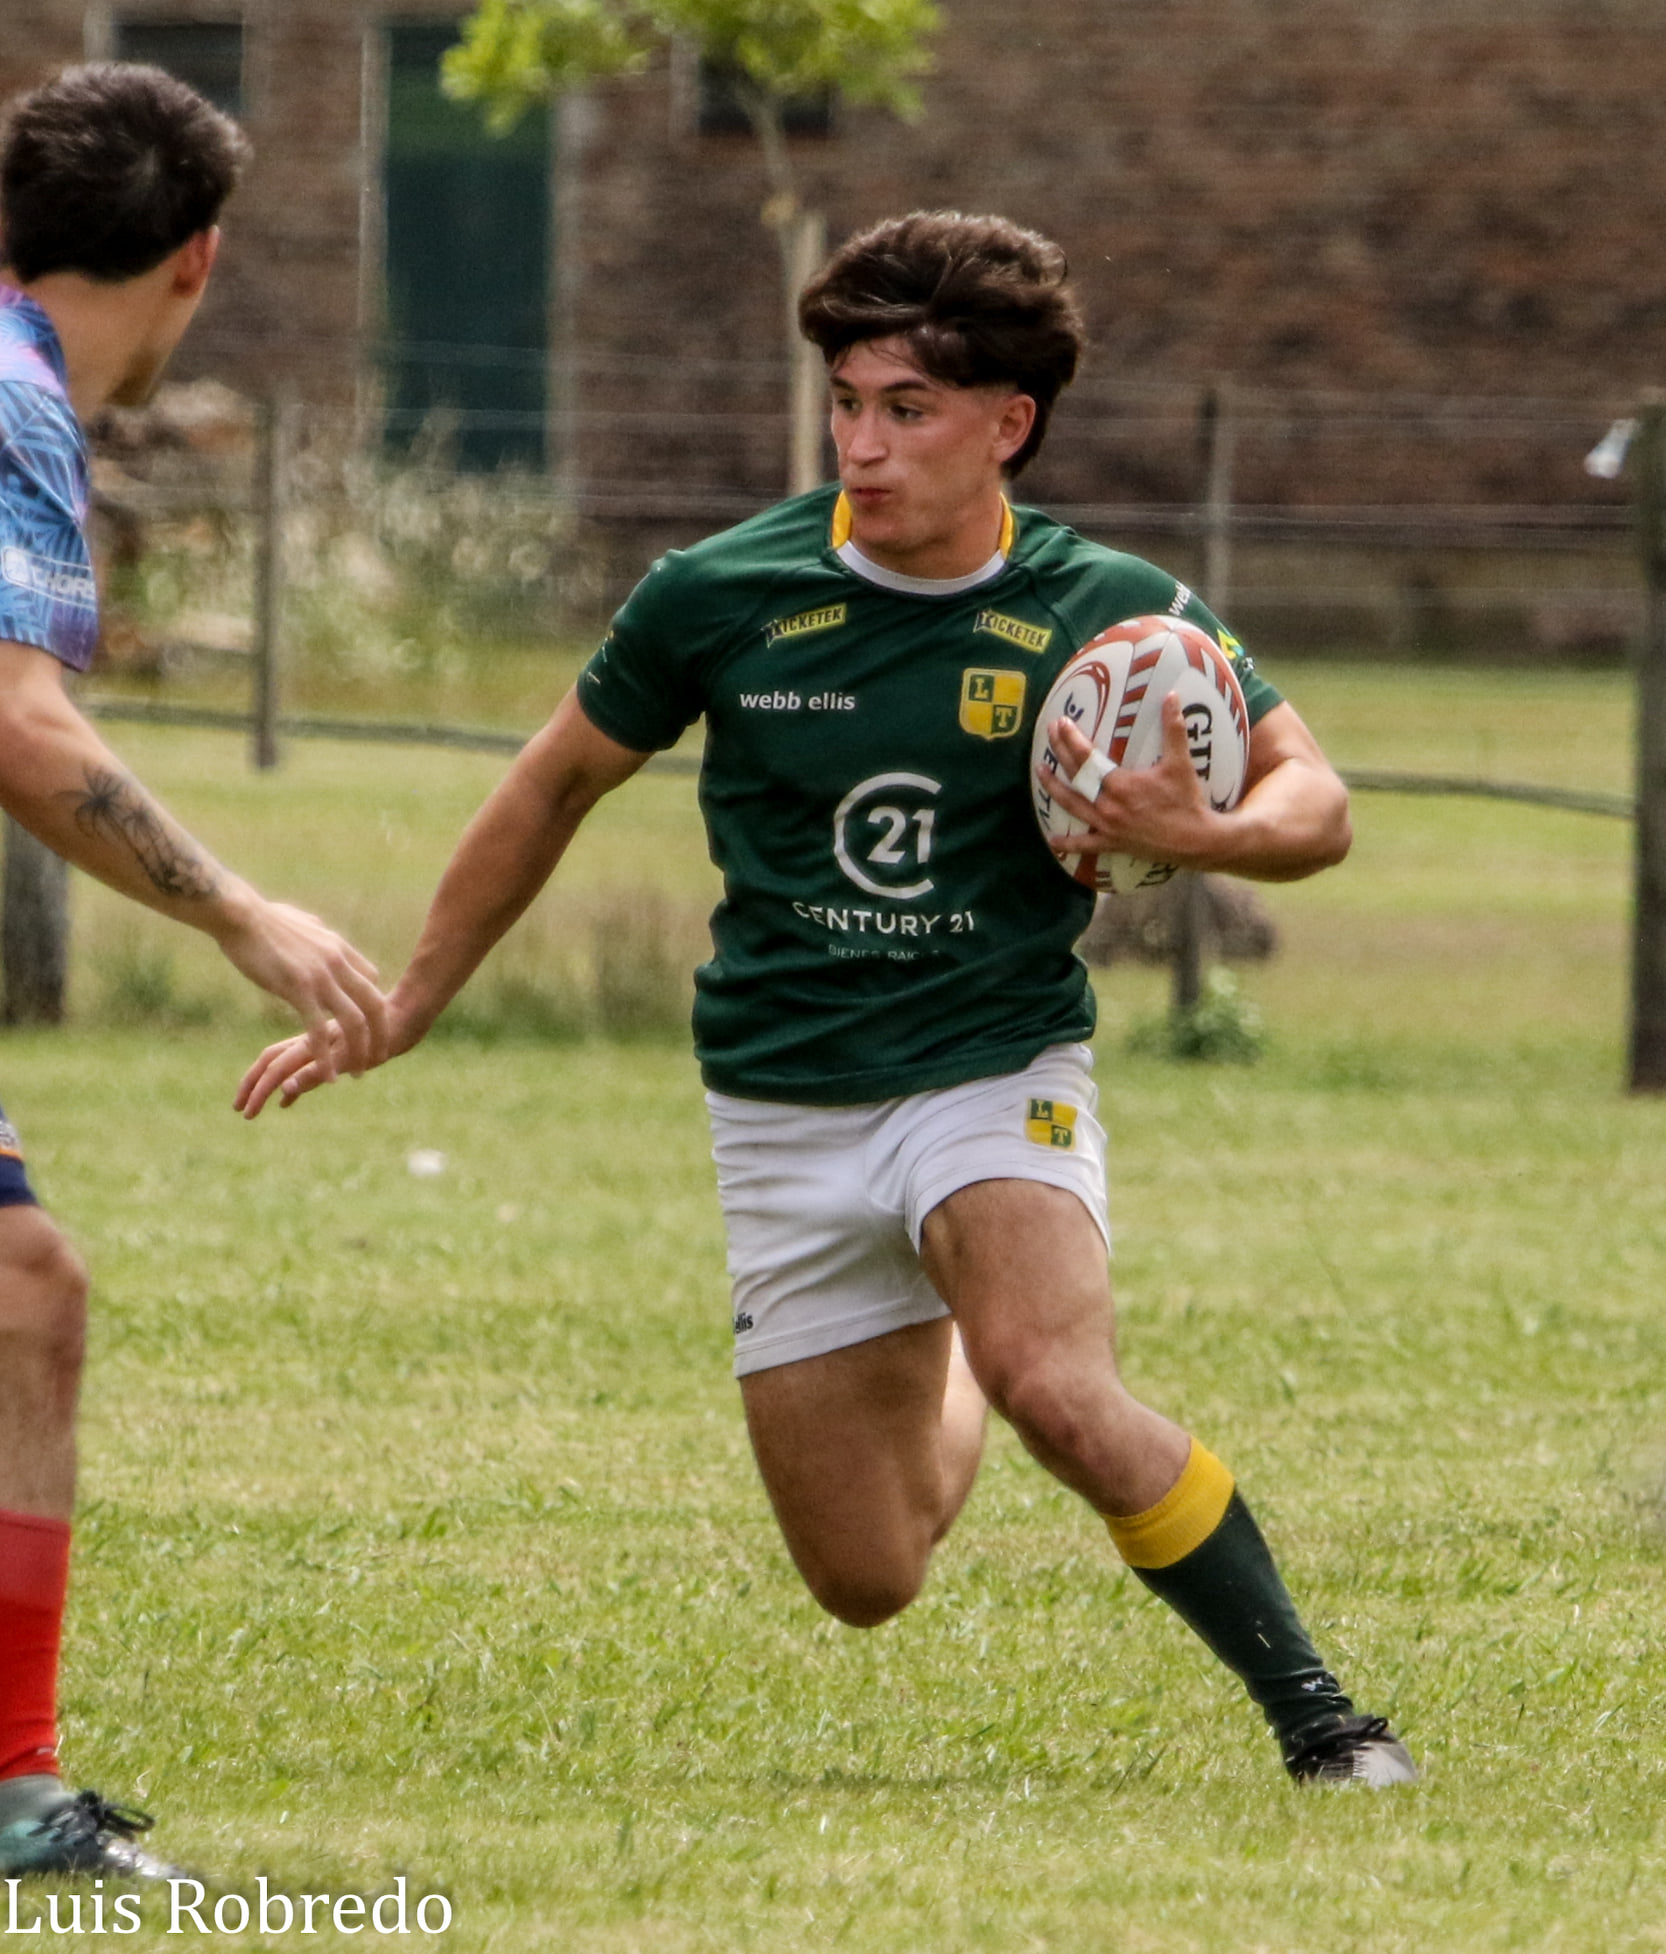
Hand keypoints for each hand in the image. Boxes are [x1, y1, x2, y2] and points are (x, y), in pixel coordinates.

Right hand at [213, 896, 387, 1080]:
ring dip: (359, 1051)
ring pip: (354, 1021)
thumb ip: (315, 931)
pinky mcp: (298, 989)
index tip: (370, 1025)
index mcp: (338, 947)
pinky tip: (328, 1075)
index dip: (373, 1004)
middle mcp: (337, 963)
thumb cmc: (261, 918)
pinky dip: (326, 1056)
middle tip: (381, 1057)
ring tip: (358, 1073)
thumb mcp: (300, 921)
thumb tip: (316, 929)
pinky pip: (318, 1030)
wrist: (238, 914)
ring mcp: (320, 977)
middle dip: (381, 1034)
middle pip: (374, 1004)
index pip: (371, 979)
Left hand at [234, 990, 424, 1118]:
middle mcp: (315, 1040)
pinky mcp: (348, 1049)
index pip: (273, 1055)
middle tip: (238, 1110)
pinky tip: (287, 1090)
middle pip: (273, 1059)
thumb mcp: (343, 1053)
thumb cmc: (381, 1029)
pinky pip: (321, 1064)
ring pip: (288, 1064)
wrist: (409, 1010)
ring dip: (264, 1088)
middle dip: (251, 1085)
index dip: (253, 1076)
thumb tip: (286, 1091)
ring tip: (251, 1111)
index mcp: (311, 1038)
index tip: (240, 1101)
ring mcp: (329, 1044)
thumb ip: (315, 1069)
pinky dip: (302, 1077)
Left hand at [1039, 692, 1221, 868]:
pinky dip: (1068, 844)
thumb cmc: (1187, 801)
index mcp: (1120, 784)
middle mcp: (1107, 805)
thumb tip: (1171, 696)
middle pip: (1075, 776)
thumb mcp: (1180, 763)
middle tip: (1049, 733)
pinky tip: (1052, 841)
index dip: (1072, 738)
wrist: (1195, 841)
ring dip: (1054, 788)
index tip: (1061, 722)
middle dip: (1060, 752)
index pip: (1087, 757)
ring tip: (1040, 771)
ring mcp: (1107, 826)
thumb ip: (1174, 729)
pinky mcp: (1112, 843)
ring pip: (1072, 805)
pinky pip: (1085, 845)